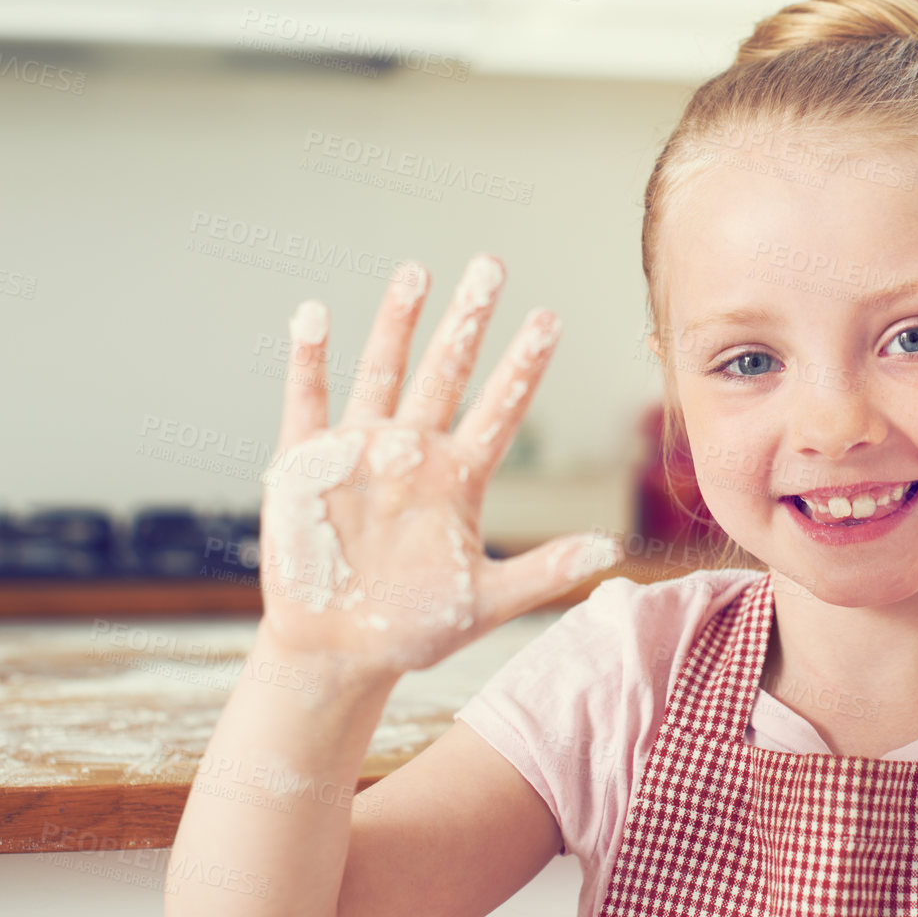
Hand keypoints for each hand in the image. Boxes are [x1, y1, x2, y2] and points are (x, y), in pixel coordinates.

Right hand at [255, 256, 618, 675]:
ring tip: (417, 271)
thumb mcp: (487, 602)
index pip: (500, 408)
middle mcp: (413, 452)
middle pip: (446, 371)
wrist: (339, 652)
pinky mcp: (305, 467)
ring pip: (382, 373)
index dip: (523, 365)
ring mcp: (359, 453)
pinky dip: (308, 361)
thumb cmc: (414, 628)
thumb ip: (546, 571)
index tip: (549, 319)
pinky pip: (307, 403)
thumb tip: (612, 550)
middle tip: (490, 264)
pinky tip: (315, 315)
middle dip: (467, 319)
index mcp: (458, 478)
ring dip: (396, 324)